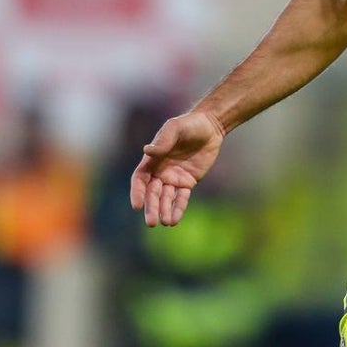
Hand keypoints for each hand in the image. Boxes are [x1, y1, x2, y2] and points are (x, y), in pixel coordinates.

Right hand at [130, 112, 224, 226]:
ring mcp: (174, 178)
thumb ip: (163, 140)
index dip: (137, 192)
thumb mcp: (175, 128)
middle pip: (152, 193)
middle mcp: (160, 171)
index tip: (136, 205)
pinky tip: (174, 220)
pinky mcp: (188, 183)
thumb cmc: (189, 124)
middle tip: (151, 223)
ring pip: (166, 199)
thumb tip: (147, 151)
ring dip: (164, 211)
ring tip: (166, 222)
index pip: (140, 179)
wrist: (210, 127)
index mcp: (153, 159)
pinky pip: (181, 198)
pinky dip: (178, 209)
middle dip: (151, 207)